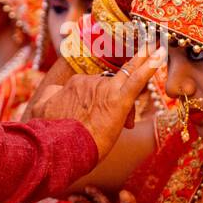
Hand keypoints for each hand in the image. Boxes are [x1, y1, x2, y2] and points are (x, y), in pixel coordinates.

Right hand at [27, 49, 163, 159]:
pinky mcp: (118, 100)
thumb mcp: (42, 110)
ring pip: (127, 82)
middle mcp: (89, 82)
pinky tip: (160, 54)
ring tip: (153, 57)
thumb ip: (50, 97)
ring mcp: (105, 89)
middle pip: (113, 84)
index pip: (96, 85)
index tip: (98, 115)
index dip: (101, 101)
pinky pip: (137, 79)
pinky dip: (150, 66)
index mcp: (74, 85)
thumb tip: (53, 93)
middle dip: (117, 99)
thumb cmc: (50, 134)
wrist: (57, 149)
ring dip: (135, 87)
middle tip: (113, 118)